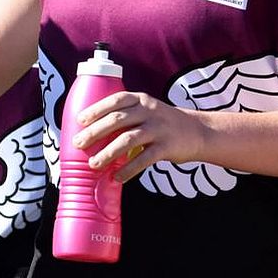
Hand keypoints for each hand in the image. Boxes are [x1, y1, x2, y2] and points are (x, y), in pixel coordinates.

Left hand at [72, 90, 208, 181]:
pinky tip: (116, 177)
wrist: (199, 131)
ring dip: (108, 153)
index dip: (96, 109)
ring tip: (93, 164)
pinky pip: (144, 159)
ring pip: (128, 139)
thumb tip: (92, 133)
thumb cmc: (162, 122)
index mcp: (140, 99)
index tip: (79, 120)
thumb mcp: (146, 110)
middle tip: (78, 143)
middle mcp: (149, 111)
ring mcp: (159, 128)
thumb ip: (126, 116)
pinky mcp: (167, 147)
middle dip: (95, 132)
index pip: (115, 100)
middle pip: (117, 119)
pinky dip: (128, 169)